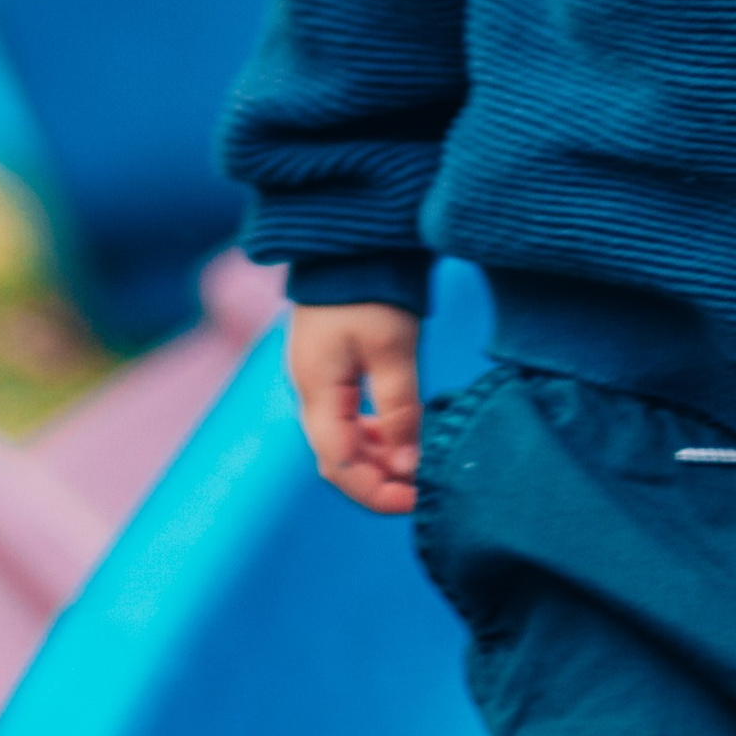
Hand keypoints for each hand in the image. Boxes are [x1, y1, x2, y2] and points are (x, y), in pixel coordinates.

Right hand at [287, 300, 423, 515]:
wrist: (352, 235)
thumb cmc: (371, 287)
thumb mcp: (392, 348)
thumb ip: (401, 409)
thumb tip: (410, 464)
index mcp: (317, 391)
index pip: (340, 465)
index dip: (376, 492)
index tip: (416, 499)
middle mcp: (311, 391)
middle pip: (340, 456)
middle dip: (380, 479)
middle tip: (424, 487)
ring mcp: (319, 378)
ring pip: (346, 437)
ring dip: (380, 456)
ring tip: (419, 462)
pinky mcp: (332, 364)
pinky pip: (350, 415)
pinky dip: (376, 432)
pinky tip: (404, 433)